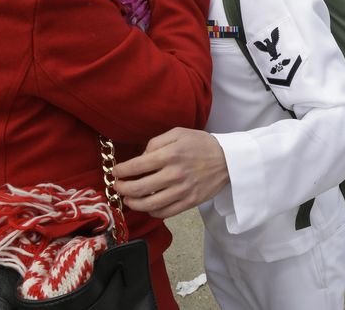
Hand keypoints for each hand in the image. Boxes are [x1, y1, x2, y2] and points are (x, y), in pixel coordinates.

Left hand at [113, 127, 229, 218]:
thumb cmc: (201, 144)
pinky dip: (151, 211)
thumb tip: (141, 156)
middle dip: (122, 189)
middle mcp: (174, 174)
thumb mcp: (178, 132)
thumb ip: (156, 142)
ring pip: (148, 204)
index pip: (136, 166)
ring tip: (128, 199)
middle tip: (118, 186)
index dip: (121, 171)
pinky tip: (147, 205)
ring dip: (133, 203)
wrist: (229, 160)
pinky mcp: (189, 202)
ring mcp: (182, 191)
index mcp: (170, 154)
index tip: (116, 172)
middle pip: (138, 189)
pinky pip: (164, 213)